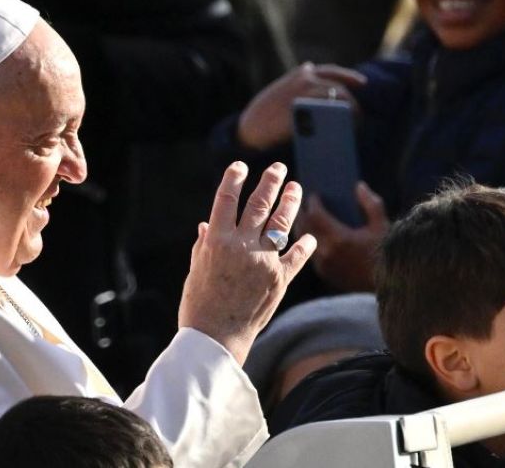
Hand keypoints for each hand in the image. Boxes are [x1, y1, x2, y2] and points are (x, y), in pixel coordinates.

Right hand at [178, 161, 316, 364]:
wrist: (216, 338)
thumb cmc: (199, 305)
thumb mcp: (196, 270)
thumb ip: (204, 245)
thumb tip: (207, 224)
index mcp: (217, 241)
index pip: (226, 199)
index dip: (234, 179)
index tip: (240, 166)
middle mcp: (242, 246)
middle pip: (259, 205)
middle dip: (270, 182)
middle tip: (278, 168)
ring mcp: (263, 261)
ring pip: (281, 223)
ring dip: (290, 202)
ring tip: (295, 188)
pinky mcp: (280, 279)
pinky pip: (295, 257)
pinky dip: (303, 245)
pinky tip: (309, 236)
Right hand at [237, 62, 365, 149]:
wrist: (252, 128)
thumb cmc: (267, 114)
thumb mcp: (283, 91)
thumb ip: (301, 86)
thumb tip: (326, 94)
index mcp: (300, 74)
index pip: (331, 72)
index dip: (349, 77)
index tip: (362, 83)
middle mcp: (305, 79)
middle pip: (339, 86)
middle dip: (351, 100)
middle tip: (358, 114)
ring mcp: (307, 94)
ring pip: (339, 97)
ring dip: (350, 109)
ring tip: (355, 121)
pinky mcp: (310, 111)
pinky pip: (333, 113)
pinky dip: (342, 120)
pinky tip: (347, 128)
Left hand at [301, 181, 388, 291]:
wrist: (390, 285)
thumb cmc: (387, 253)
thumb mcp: (381, 225)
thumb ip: (370, 203)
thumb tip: (359, 186)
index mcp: (339, 238)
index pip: (315, 215)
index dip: (313, 203)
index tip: (314, 195)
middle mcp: (326, 252)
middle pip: (304, 228)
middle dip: (303, 213)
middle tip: (304, 203)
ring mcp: (323, 265)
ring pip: (304, 242)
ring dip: (303, 228)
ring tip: (306, 217)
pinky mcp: (325, 274)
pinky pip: (311, 254)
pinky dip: (310, 242)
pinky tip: (314, 236)